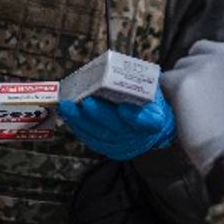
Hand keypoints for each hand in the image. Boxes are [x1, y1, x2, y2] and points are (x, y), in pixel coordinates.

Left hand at [58, 90, 175, 160]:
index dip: (136, 117)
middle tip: (86, 102)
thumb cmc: (148, 102)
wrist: (150, 124)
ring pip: (101, 135)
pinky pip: (92, 139)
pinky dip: (78, 126)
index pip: (150, 122)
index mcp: (156, 121)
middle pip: (119, 129)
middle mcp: (141, 137)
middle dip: (100, 115)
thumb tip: (117, 74)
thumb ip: (140, 86)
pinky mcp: (110, 149)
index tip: (123, 108)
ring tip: (67, 106)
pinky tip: (68, 115)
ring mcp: (124, 146)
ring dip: (81, 121)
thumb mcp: (152, 90)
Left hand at [161, 40, 223, 172]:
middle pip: (195, 53)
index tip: (203, 85)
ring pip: (178, 69)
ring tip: (188, 113)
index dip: (206, 67)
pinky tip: (177, 116)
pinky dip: (166, 99)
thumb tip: (210, 84)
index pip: (216, 50)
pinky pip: (163, 84)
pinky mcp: (182, 81)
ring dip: (179, 87)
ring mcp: (203, 66)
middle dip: (191, 73)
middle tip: (192, 99)